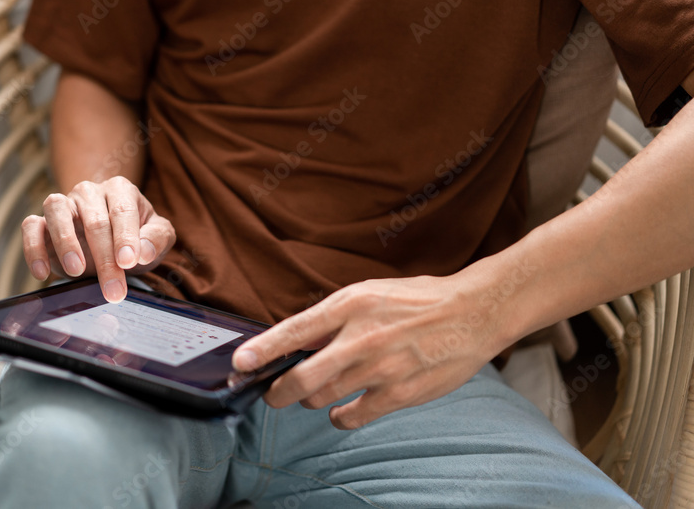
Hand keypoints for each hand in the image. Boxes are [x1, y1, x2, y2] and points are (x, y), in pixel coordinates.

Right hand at [21, 176, 175, 301]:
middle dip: (105, 258)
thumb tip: (142, 252)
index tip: (129, 263)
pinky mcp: (42, 222)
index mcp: (120, 189)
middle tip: (113, 290)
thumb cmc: (137, 237)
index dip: (126, 237)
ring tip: (77, 271)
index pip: (122, 210)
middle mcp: (89, 192)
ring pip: (56, 210)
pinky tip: (42, 272)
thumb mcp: (158, 236)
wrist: (112, 244)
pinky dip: (33, 248)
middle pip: (94, 220)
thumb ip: (157, 239)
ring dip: (66, 242)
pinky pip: (30, 226)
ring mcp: (63, 204)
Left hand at [232, 270, 510, 428]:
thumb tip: (298, 342)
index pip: (294, 330)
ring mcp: (380, 369)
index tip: (241, 363)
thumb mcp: (368, 294)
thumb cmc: (417, 301)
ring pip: (323, 398)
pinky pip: (353, 417)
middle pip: (302, 377)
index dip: (263, 350)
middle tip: (272, 394)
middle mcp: (360, 337)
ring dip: (310, 400)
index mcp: (349, 304)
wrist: (472, 313)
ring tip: (314, 394)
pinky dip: (340, 418)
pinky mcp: (399, 394)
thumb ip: (333, 318)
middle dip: (278, 391)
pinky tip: (341, 412)